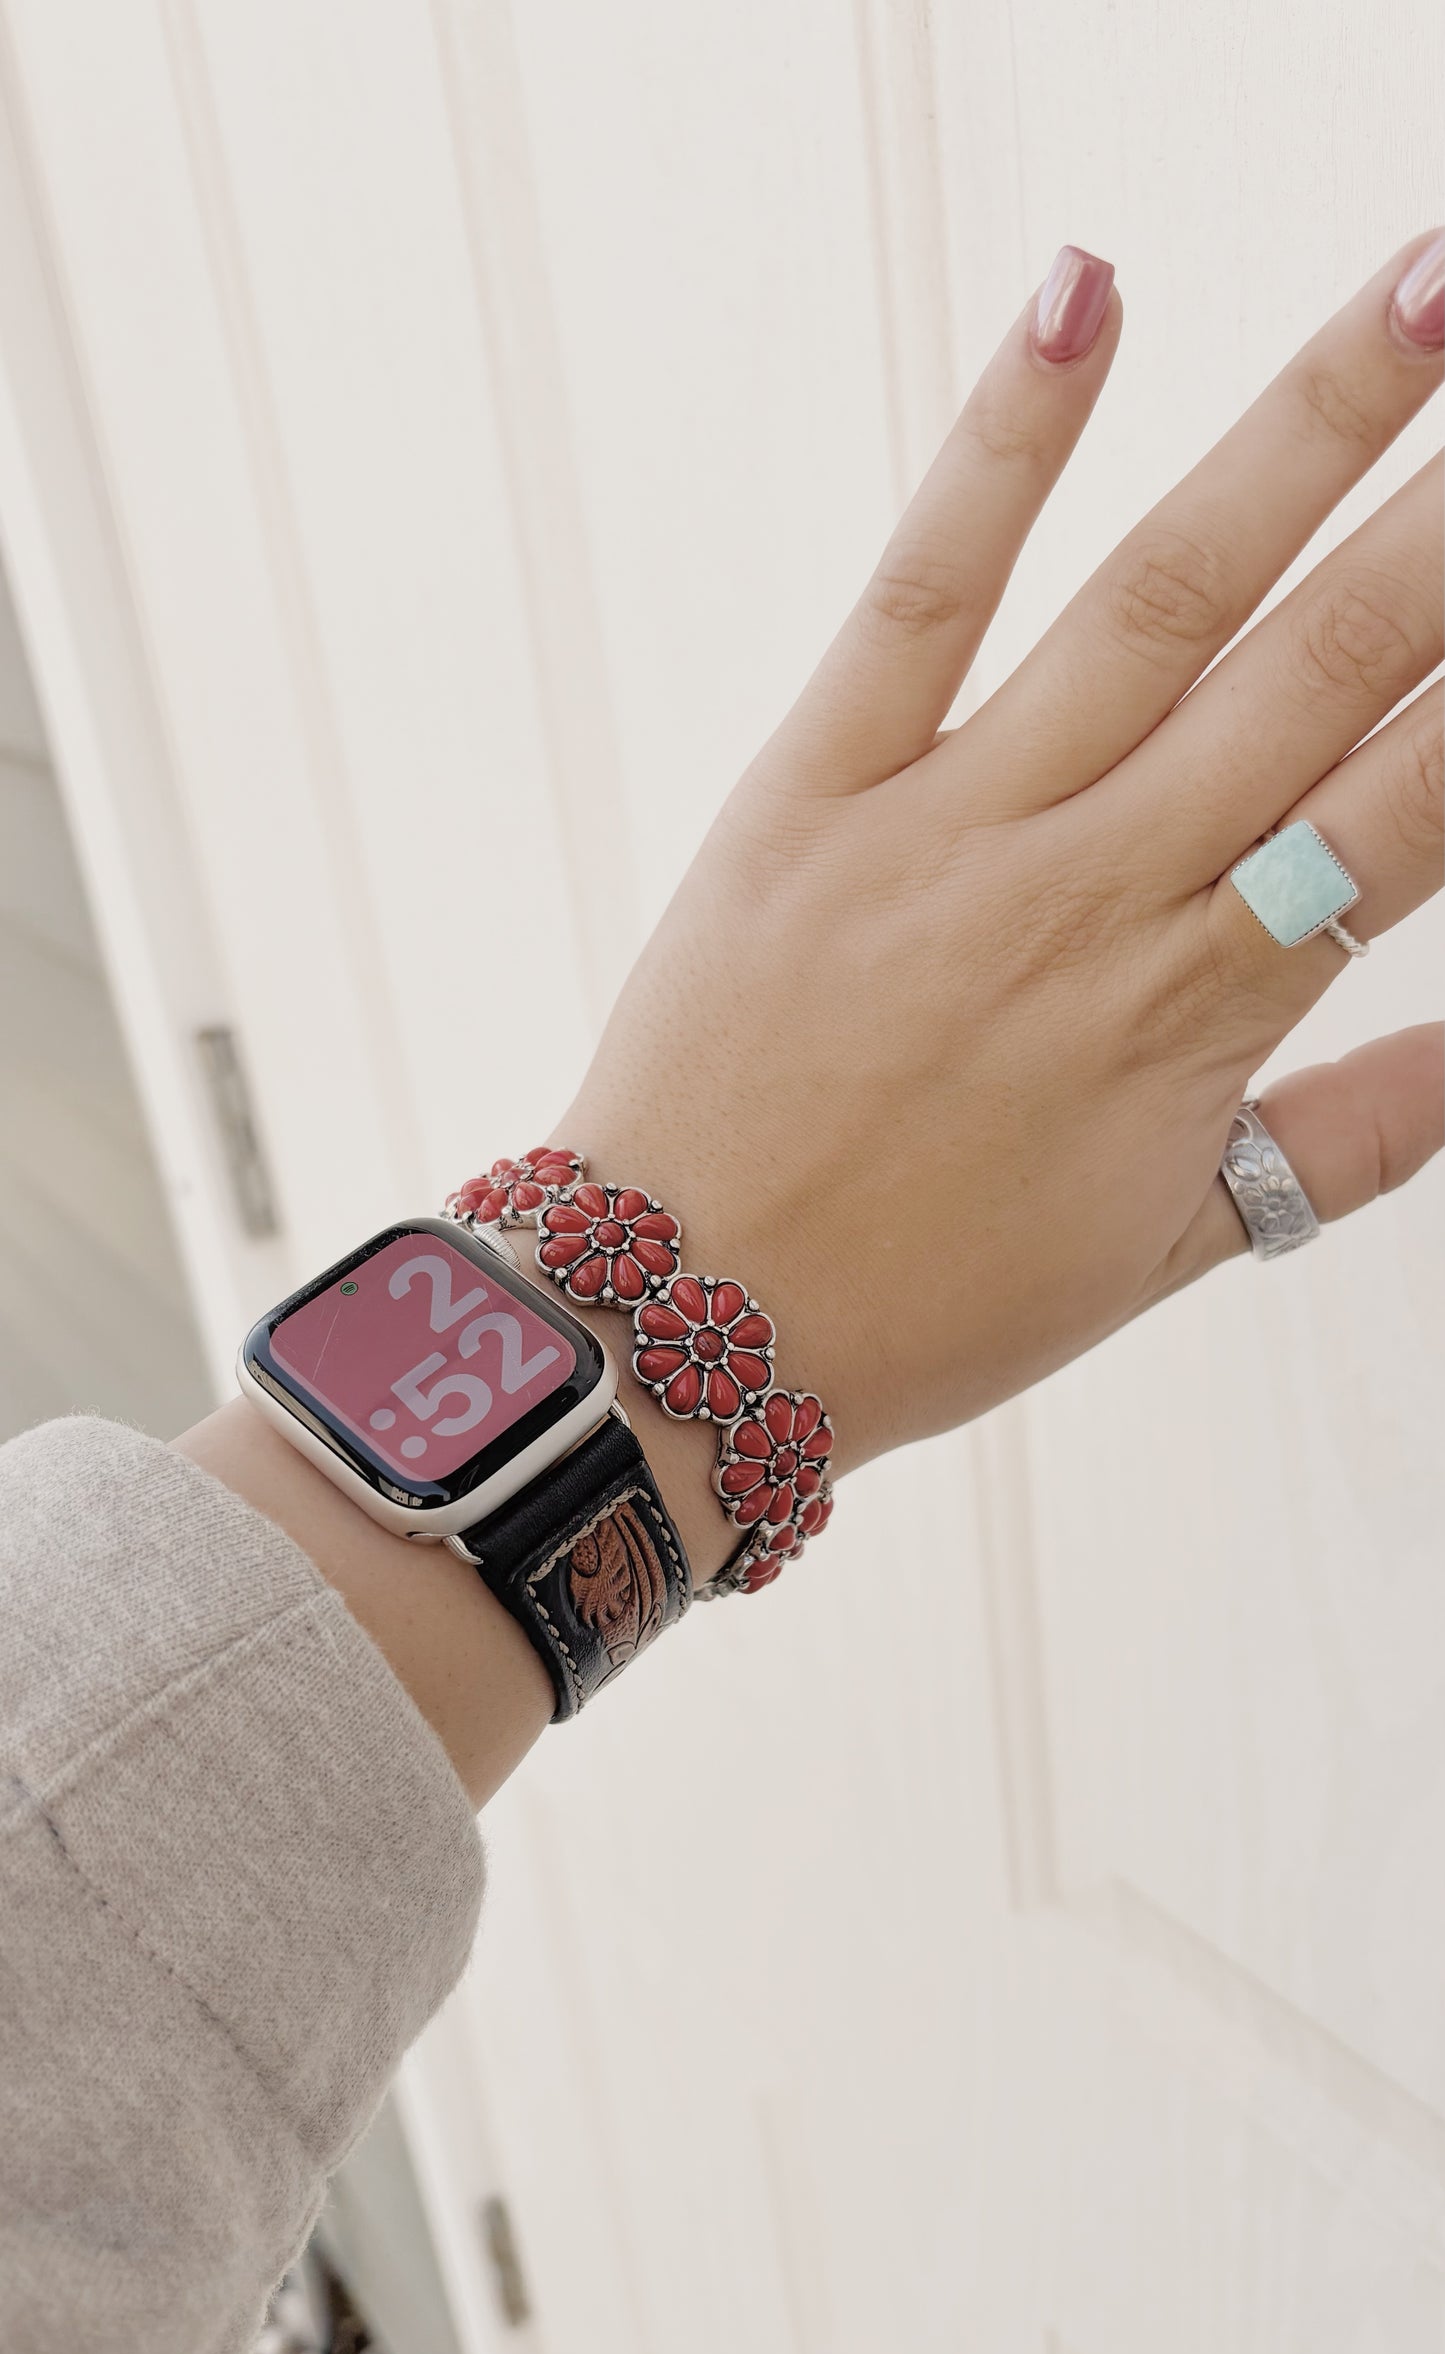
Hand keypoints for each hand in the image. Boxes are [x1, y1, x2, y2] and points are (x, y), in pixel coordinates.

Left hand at [561, 234, 1443, 1472]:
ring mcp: (956, 828)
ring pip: (1162, 602)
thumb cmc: (922, 1302)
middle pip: (1322, 672)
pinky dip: (1003, 446)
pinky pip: (922, 593)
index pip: (1409, 809)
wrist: (680, 1329)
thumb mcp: (1161, 1249)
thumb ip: (1340, 1142)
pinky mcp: (816, 786)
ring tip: (1420, 297)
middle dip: (1444, 526)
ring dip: (1303, 433)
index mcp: (1198, 1013)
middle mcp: (1100, 896)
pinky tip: (1088, 299)